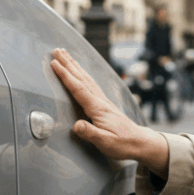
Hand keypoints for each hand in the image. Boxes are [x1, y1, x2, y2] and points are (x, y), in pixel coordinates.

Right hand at [51, 49, 168, 175]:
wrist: (139, 142)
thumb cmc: (122, 143)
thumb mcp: (105, 142)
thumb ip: (90, 133)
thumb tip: (76, 125)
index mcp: (98, 108)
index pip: (78, 88)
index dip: (65, 75)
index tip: (54, 63)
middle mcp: (100, 101)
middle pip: (81, 78)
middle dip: (68, 64)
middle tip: (56, 50)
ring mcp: (103, 101)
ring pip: (86, 78)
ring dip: (75, 66)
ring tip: (66, 55)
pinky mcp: (105, 104)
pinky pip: (91, 84)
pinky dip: (83, 75)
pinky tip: (80, 72)